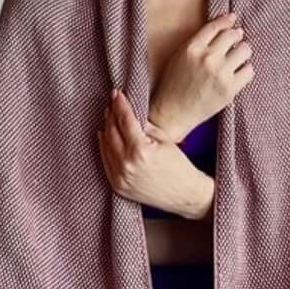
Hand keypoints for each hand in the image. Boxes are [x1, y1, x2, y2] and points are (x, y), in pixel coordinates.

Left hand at [99, 90, 211, 217]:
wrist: (185, 195)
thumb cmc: (179, 165)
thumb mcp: (164, 140)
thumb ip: (144, 125)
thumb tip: (129, 111)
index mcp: (141, 151)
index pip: (125, 120)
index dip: (120, 104)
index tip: (117, 93)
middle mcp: (127, 164)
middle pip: (111, 131)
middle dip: (111, 114)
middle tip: (112, 101)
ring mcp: (120, 177)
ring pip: (105, 145)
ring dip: (106, 128)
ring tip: (109, 115)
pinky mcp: (117, 185)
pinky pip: (105, 161)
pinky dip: (104, 146)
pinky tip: (105, 135)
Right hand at [149, 12, 253, 135]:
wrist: (172, 113)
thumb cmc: (173, 85)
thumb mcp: (179, 57)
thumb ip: (198, 42)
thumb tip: (226, 28)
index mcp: (192, 48)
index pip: (216, 26)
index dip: (227, 21)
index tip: (232, 20)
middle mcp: (207, 58)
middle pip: (233, 35)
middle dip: (235, 37)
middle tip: (234, 43)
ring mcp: (220, 73)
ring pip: (245, 50)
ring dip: (242, 52)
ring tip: (236, 59)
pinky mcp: (230, 89)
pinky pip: (249, 70)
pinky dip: (245, 70)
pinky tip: (237, 74)